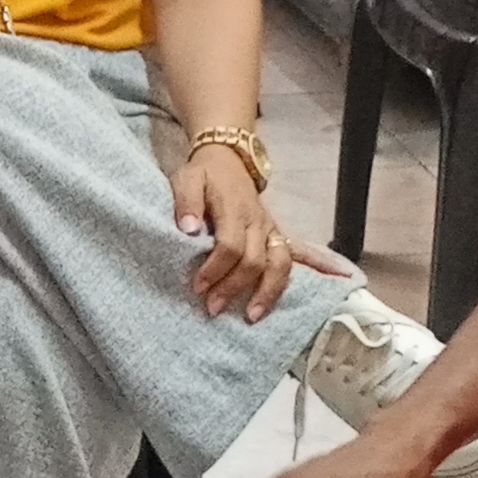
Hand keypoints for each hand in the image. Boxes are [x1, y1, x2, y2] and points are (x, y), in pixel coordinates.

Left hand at [169, 147, 293, 321]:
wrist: (229, 160)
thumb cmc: (204, 174)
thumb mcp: (187, 178)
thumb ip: (186, 202)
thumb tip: (188, 229)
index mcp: (234, 209)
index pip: (230, 245)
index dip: (215, 269)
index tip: (197, 286)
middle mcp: (257, 221)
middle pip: (254, 261)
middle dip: (234, 287)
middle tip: (213, 307)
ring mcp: (271, 229)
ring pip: (280, 264)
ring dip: (267, 293)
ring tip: (251, 317)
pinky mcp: (276, 236)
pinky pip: (291, 260)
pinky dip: (291, 281)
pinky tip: (287, 300)